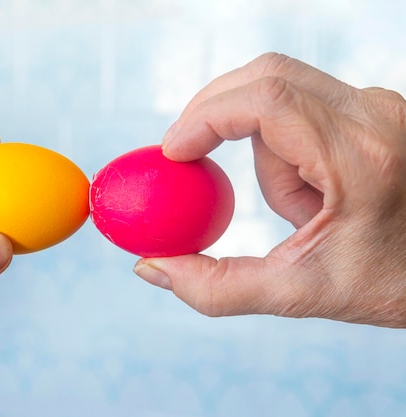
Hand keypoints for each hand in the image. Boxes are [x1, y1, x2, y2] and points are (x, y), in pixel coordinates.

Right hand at [134, 53, 405, 327]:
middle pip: (268, 76)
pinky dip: (286, 144)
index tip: (172, 152)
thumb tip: (152, 267)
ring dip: (262, 146)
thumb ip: (219, 287)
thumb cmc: (392, 284)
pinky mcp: (375, 109)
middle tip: (186, 155)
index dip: (205, 116)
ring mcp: (380, 105)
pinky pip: (304, 106)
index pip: (267, 99)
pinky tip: (314, 190)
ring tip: (299, 208)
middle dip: (215, 116)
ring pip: (283, 96)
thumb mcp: (302, 294)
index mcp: (362, 159)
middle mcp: (377, 115)